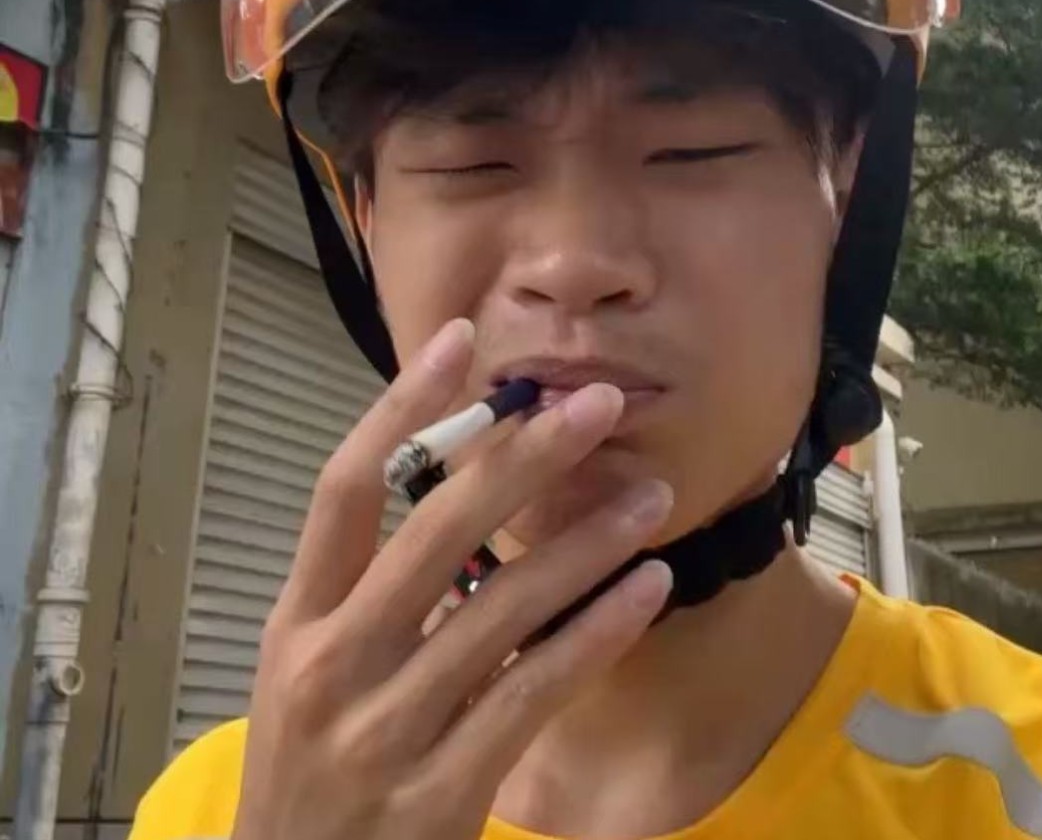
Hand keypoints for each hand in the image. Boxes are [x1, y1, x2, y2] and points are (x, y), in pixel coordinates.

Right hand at [232, 318, 673, 839]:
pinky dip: (598, 633)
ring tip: (651, 496)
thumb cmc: (314, 765)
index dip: (401, 407)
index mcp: (297, 622)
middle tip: (597, 403)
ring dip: (587, 542)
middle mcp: (332, 666)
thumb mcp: (314, 668)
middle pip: (437, 532)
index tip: (461, 340)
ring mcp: (386, 734)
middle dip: (524, 457)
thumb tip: (462, 483)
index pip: (347, 488)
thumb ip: (372, 586)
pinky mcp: (441, 795)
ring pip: (504, 609)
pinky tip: (646, 587)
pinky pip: (535, 692)